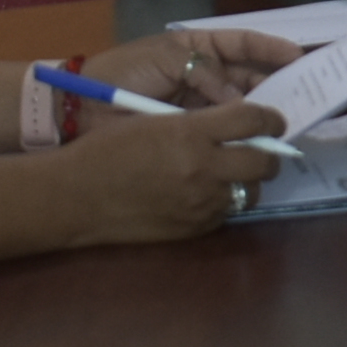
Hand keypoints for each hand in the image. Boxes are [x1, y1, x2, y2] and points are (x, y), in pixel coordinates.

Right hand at [55, 95, 281, 243]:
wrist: (76, 196)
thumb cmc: (107, 149)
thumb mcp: (154, 121)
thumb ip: (198, 123)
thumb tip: (236, 125)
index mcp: (191, 133)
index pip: (253, 120)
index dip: (269, 118)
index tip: (271, 119)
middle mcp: (204, 169)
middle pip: (264, 161)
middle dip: (269, 152)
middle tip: (260, 147)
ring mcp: (202, 203)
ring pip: (251, 191)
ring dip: (248, 180)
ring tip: (231, 172)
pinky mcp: (195, 228)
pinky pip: (227, 212)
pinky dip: (224, 201)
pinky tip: (205, 193)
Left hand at [76, 25, 296, 112]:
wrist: (86, 108)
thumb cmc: (125, 71)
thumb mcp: (166, 59)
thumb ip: (206, 74)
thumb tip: (240, 101)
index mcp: (199, 48)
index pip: (243, 44)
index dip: (271, 48)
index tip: (300, 57)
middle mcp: (206, 75)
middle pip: (249, 75)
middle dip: (276, 82)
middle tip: (305, 94)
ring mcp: (201, 104)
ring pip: (241, 105)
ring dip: (263, 110)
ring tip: (289, 116)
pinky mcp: (194, 131)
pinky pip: (223, 129)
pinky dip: (241, 134)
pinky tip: (260, 138)